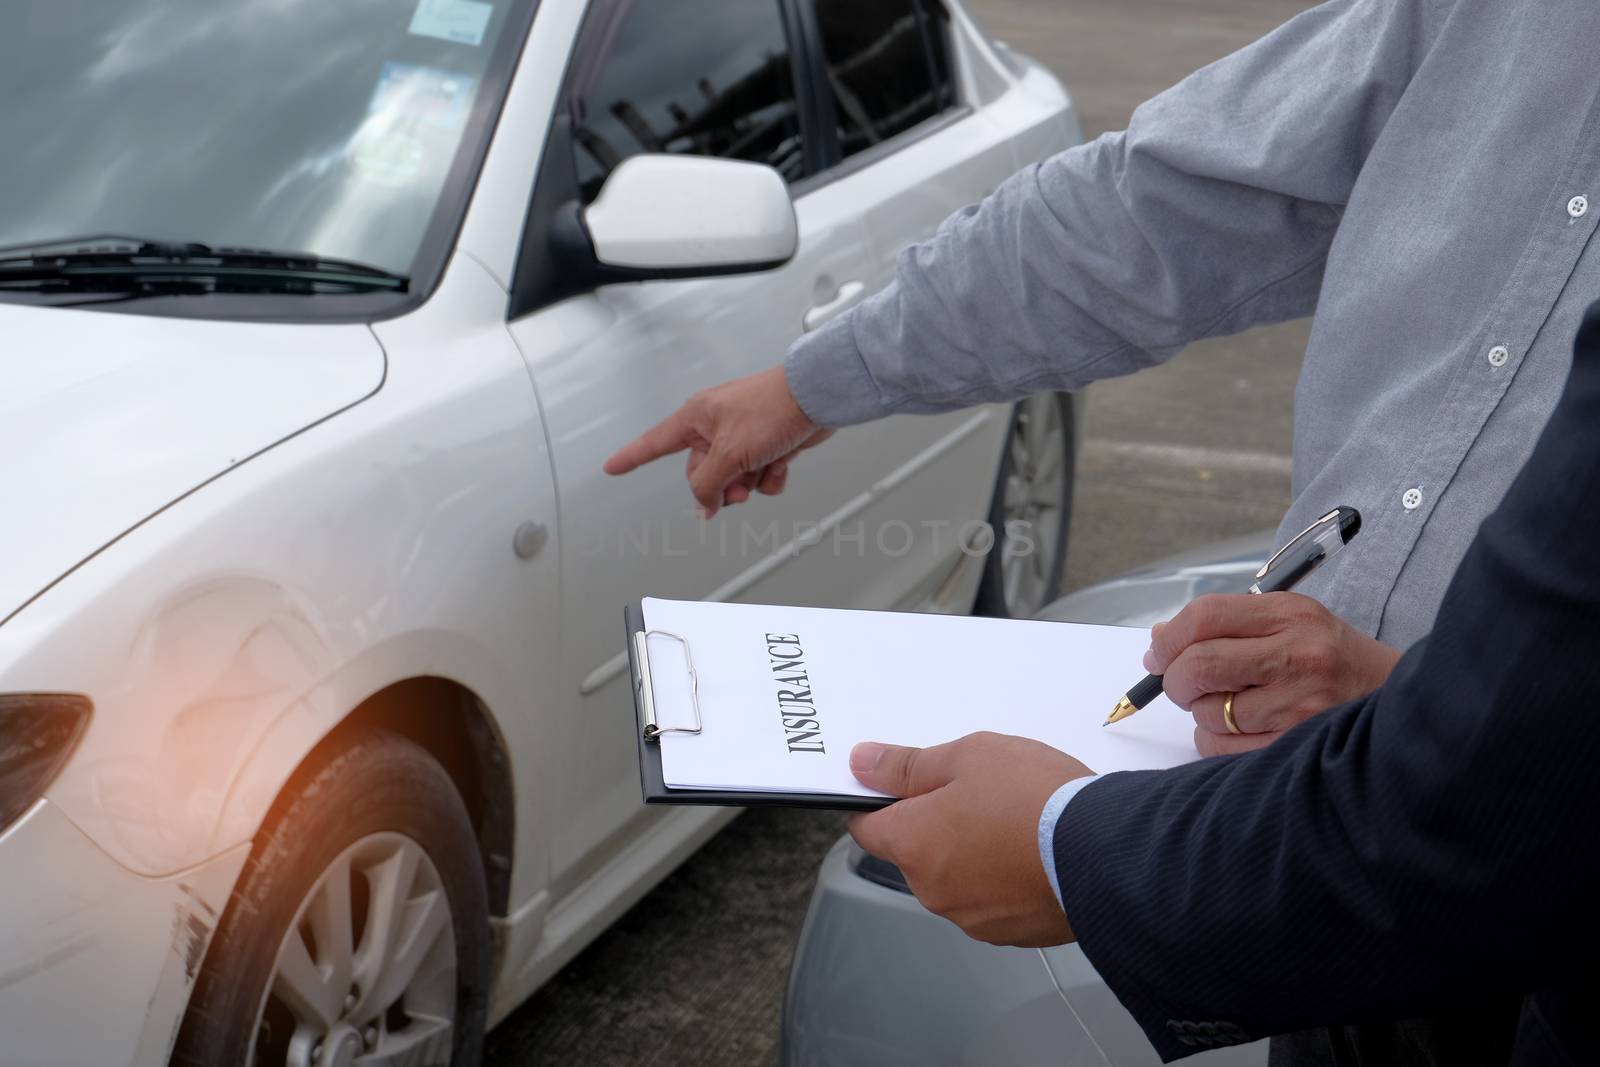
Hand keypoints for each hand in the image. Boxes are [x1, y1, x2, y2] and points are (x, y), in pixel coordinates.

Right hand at [602, 366, 833, 517]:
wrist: (817, 398)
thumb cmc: (772, 408)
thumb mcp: (729, 453)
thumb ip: (708, 483)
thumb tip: (702, 504)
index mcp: (696, 418)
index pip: (654, 443)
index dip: (631, 457)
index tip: (612, 467)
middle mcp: (715, 426)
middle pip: (701, 473)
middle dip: (721, 486)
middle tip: (737, 491)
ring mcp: (742, 435)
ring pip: (734, 477)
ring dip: (750, 481)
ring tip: (764, 467)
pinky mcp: (767, 443)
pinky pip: (759, 474)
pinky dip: (771, 475)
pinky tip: (782, 464)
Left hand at [847, 732, 1092, 946]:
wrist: (1106, 851)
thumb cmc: (1037, 800)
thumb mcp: (966, 757)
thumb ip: (908, 765)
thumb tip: (863, 765)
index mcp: (913, 844)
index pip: (868, 828)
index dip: (881, 802)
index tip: (901, 785)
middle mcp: (933, 890)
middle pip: (916, 852)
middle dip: (937, 823)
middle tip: (980, 792)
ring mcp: (972, 917)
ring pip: (956, 876)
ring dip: (972, 851)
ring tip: (1014, 819)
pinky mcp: (1010, 932)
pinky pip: (992, 898)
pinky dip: (1003, 877)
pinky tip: (1031, 850)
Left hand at [1146, 593, 1401, 756]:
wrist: (1400, 703)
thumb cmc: (1332, 661)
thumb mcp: (1289, 623)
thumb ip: (1226, 626)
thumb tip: (1159, 640)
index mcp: (1290, 614)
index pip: (1205, 615)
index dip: (1169, 637)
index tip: (1158, 654)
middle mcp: (1297, 654)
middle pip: (1198, 664)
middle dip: (1175, 680)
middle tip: (1182, 685)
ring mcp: (1300, 704)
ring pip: (1206, 711)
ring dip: (1202, 713)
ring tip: (1232, 706)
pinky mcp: (1297, 745)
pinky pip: (1221, 748)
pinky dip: (1215, 741)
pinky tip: (1241, 730)